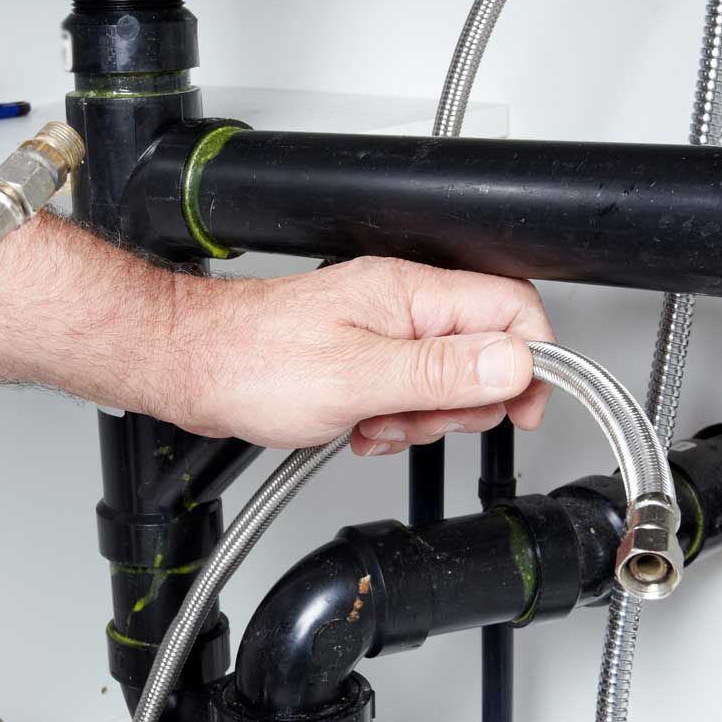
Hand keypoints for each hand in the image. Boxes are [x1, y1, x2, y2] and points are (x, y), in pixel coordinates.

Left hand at [175, 257, 553, 453]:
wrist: (192, 369)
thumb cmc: (253, 363)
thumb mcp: (357, 377)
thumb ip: (439, 371)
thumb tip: (513, 363)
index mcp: (410, 294)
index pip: (511, 309)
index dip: (529, 361)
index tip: (519, 408)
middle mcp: (402, 306)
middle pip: (485, 353)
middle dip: (462, 402)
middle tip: (418, 418)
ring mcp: (382, 332)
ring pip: (446, 382)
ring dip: (420, 418)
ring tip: (375, 422)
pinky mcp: (362, 359)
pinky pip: (407, 395)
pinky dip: (392, 421)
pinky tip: (360, 427)